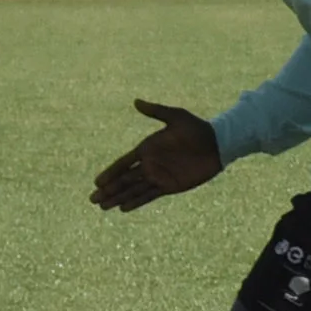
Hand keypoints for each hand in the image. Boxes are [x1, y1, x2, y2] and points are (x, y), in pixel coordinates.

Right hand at [91, 99, 220, 211]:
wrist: (217, 144)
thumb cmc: (197, 128)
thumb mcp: (176, 117)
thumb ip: (156, 112)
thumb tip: (136, 102)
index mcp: (147, 148)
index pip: (123, 163)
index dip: (110, 173)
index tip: (97, 182)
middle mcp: (149, 164)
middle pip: (124, 180)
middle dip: (109, 190)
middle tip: (92, 200)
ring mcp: (159, 176)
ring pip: (133, 190)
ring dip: (118, 198)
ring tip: (103, 206)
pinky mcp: (170, 186)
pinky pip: (149, 196)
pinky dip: (136, 202)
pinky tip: (123, 208)